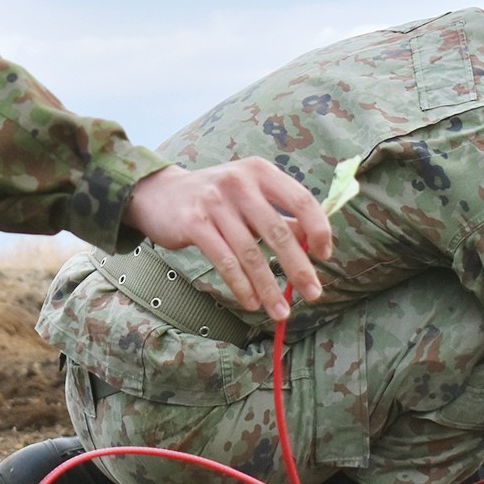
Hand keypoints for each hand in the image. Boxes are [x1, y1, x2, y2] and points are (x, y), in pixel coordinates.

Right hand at [122, 161, 332, 320]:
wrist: (159, 194)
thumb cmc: (213, 198)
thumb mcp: (249, 197)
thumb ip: (280, 215)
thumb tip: (313, 240)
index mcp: (260, 172)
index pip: (301, 200)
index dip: (318, 230)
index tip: (325, 255)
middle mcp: (240, 182)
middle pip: (278, 231)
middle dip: (299, 268)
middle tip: (313, 294)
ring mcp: (215, 202)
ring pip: (251, 253)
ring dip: (269, 287)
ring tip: (281, 311)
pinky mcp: (194, 223)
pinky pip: (224, 260)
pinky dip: (241, 285)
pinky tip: (252, 302)